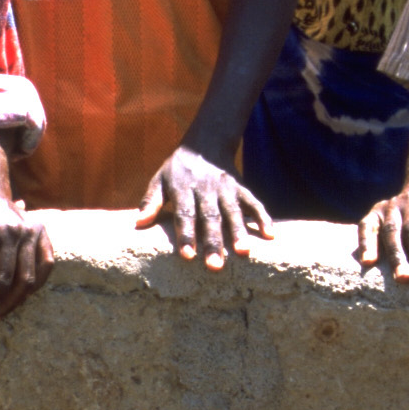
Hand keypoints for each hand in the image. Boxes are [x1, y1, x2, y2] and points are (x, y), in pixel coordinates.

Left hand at [138, 146, 271, 269]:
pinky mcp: (241, 187)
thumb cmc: (178, 170)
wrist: (205, 143)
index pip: (185, 214)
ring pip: (233, 211)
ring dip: (239, 232)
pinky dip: (263, 216)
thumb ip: (151, 201)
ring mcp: (226, 188)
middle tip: (215, 266)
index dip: (186, 235)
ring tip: (244, 252)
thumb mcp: (160, 180)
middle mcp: (206, 189)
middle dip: (213, 242)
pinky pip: (254, 202)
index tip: (188, 255)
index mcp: (184, 188)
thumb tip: (138, 223)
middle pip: (210, 217)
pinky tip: (270, 235)